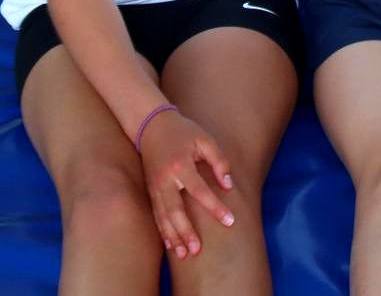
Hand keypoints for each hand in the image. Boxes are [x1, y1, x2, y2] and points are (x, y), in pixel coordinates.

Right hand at [137, 111, 236, 261]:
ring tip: (186, 254)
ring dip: (174, 237)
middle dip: (187, 231)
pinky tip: (172, 246)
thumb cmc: (183, 132)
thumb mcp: (204, 139)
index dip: (215, 206)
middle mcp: (165, 179)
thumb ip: (219, 160)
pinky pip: (157, 216)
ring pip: (164, 217)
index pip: (199, 190)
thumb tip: (228, 185)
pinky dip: (164, 232)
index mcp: (180, 165)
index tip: (229, 220)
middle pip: (175, 210)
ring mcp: (155, 187)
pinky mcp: (151, 192)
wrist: (151, 126)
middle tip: (199, 250)